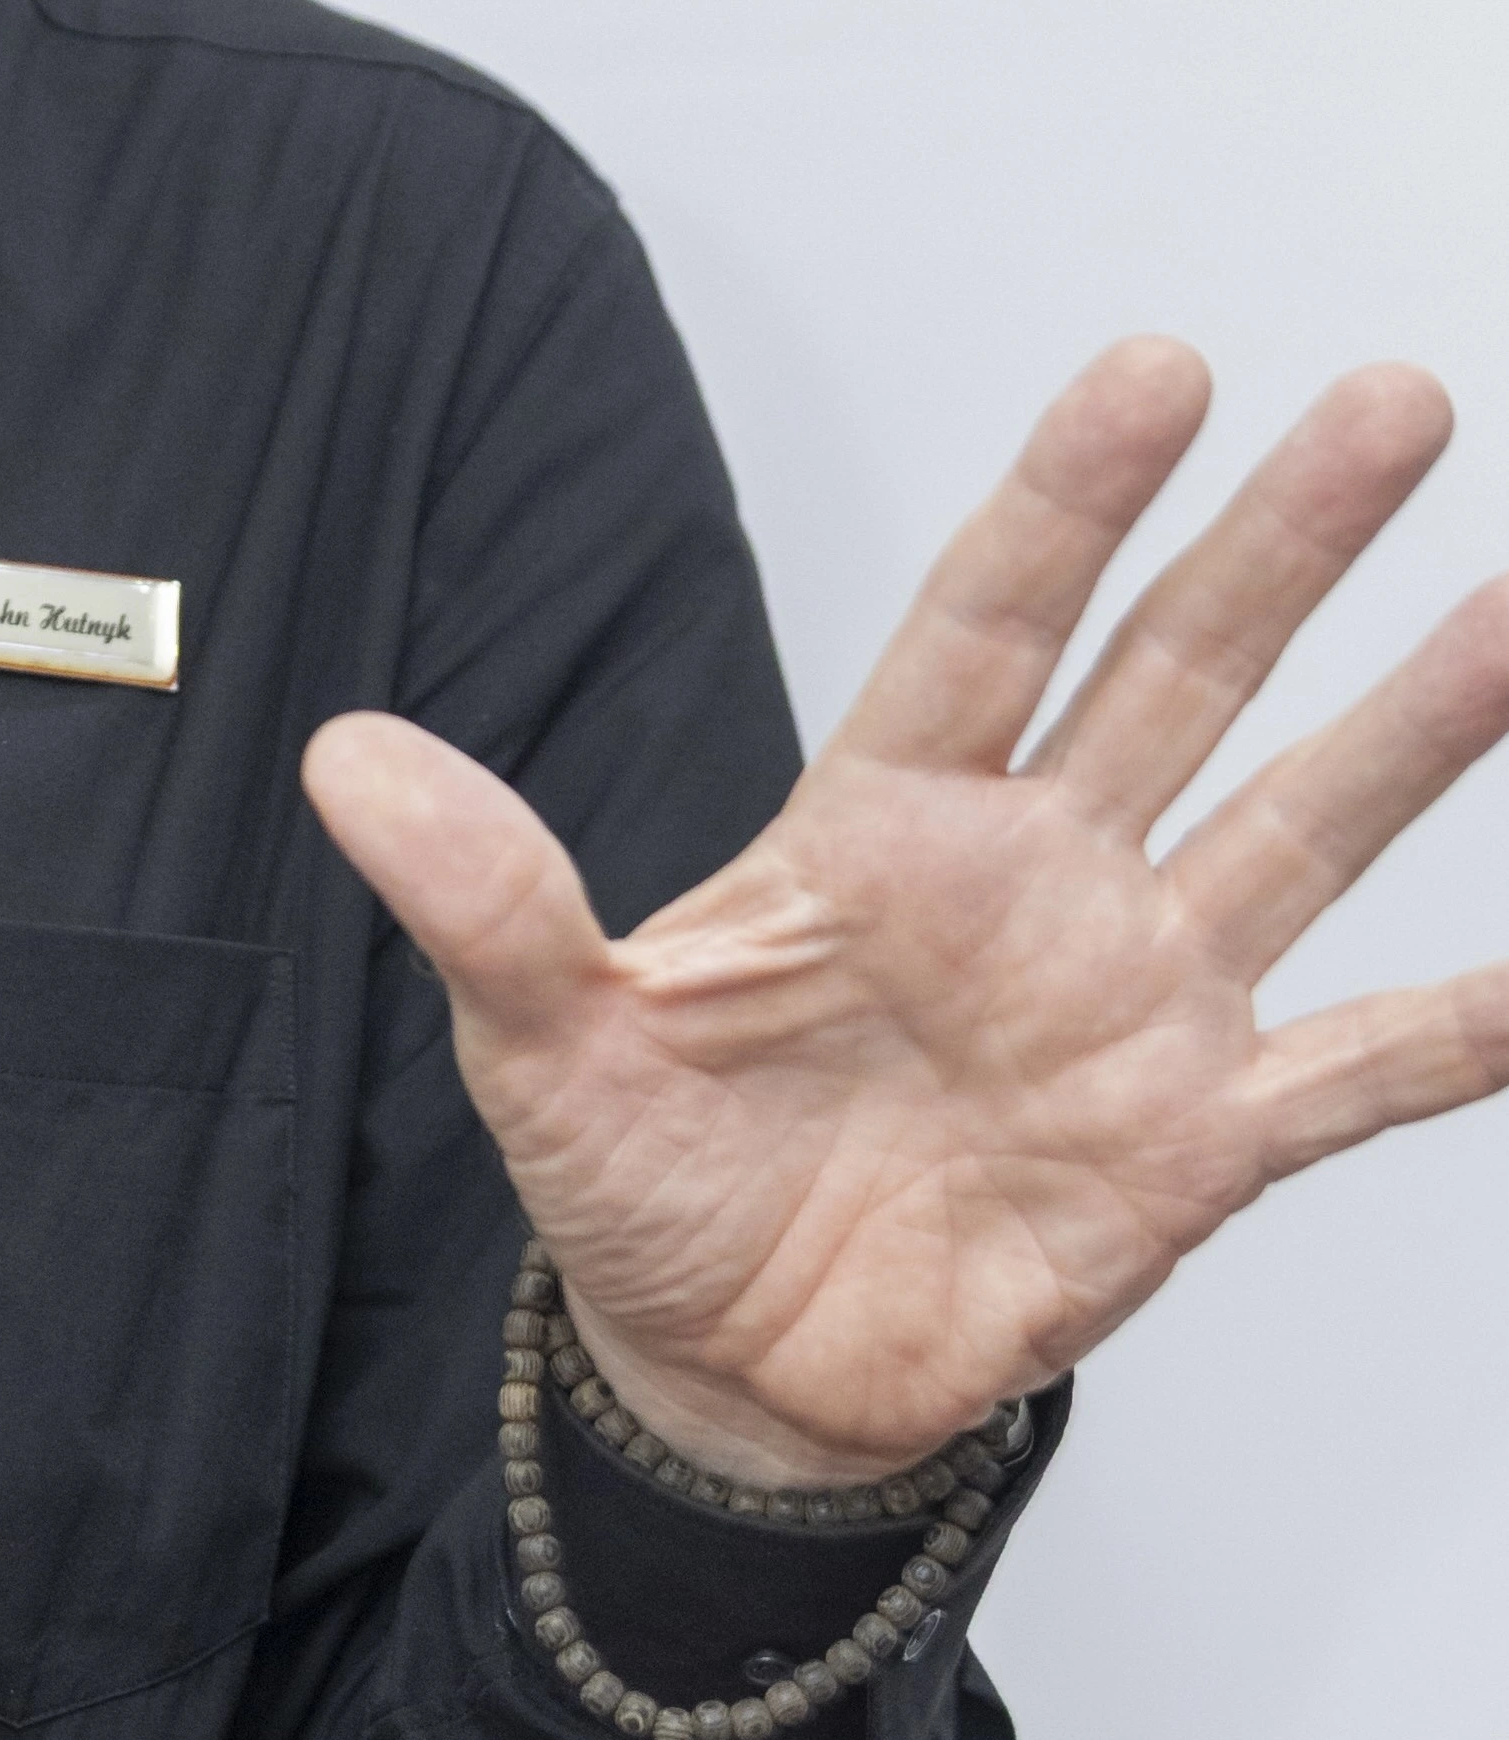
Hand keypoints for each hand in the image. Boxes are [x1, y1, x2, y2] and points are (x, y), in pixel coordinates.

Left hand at [304, 338, 1508, 1483]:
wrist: (729, 1371)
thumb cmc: (641, 1178)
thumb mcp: (539, 1035)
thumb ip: (481, 893)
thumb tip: (343, 755)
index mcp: (875, 824)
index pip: (990, 620)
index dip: (1072, 498)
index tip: (1159, 368)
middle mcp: (1025, 879)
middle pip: (1173, 673)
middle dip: (1283, 543)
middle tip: (1397, 400)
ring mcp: (1127, 1001)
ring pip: (1296, 828)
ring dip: (1414, 726)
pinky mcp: (1192, 1145)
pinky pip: (1359, 1074)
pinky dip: (1464, 1030)